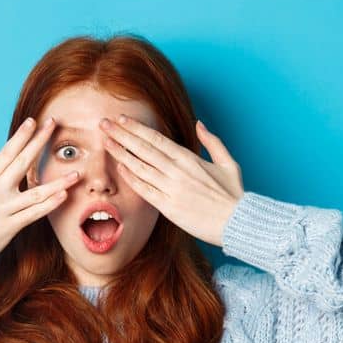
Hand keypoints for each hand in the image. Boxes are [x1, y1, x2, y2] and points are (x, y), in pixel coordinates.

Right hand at [0, 117, 77, 269]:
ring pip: (36, 192)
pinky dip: (50, 204)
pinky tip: (64, 196)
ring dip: (58, 181)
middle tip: (54, 125)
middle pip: (22, 162)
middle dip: (39, 142)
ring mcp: (3, 209)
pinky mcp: (10, 227)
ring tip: (77, 173)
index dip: (21, 136)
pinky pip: (34, 214)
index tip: (33, 122)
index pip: (5, 153)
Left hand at [99, 115, 244, 244]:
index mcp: (190, 159)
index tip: (122, 119)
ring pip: (139, 167)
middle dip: (121, 135)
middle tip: (104, 124)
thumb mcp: (229, 163)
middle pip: (143, 149)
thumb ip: (212, 142)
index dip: (136, 128)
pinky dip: (131, 178)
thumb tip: (199, 124)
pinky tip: (119, 168)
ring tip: (105, 142)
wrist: (238, 222)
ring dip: (120, 153)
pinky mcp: (169, 207)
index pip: (156, 139)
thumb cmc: (234, 195)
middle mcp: (178, 172)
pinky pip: (144, 190)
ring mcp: (172, 189)